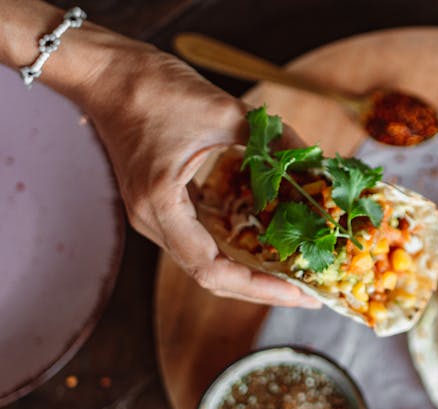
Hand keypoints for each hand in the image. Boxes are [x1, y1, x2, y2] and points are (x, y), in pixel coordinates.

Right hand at [79, 38, 319, 306]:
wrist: (106, 74)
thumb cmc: (154, 88)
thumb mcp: (224, 110)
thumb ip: (274, 139)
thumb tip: (320, 163)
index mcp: (160, 204)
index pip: (210, 270)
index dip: (257, 288)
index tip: (297, 293)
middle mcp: (152, 220)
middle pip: (209, 276)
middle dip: (261, 289)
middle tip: (308, 294)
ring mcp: (153, 216)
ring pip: (205, 262)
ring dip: (249, 273)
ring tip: (294, 276)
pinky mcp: (161, 206)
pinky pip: (201, 240)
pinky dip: (234, 248)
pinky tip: (267, 247)